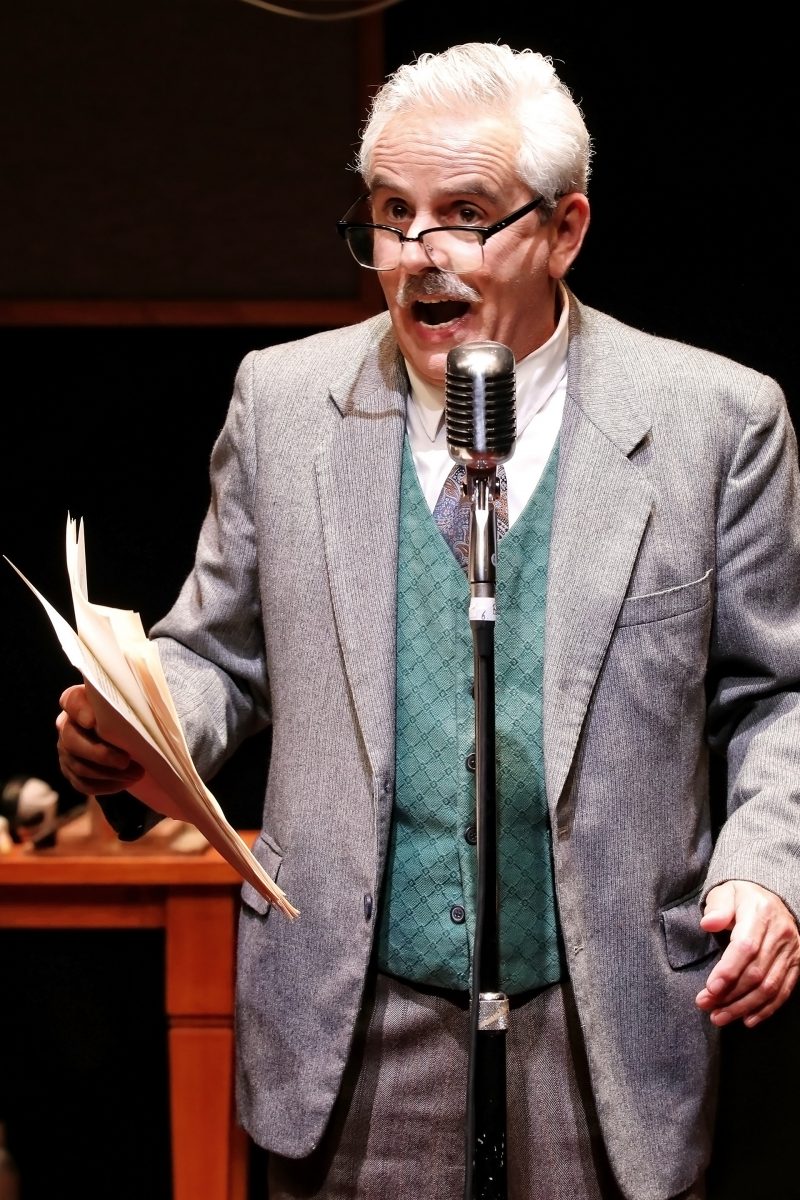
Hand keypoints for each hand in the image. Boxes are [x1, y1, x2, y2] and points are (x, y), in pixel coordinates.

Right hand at [56, 684, 144, 795]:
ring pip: (79, 766)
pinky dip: (106, 786)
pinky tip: (126, 782)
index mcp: (79, 702)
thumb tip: (148, 709)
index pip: (71, 700)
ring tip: (136, 773)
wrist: (126, 738)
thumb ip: (131, 703)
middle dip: (101, 755)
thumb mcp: (131, 705)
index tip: (93, 722)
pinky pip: (83, 784)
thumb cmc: (130, 715)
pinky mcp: (71, 771)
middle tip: (126, 761)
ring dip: (110, 774)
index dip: (79, 711)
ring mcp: (66, 750)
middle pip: (71, 740)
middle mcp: (66, 725)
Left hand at [695, 880, 799, 1027]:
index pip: (746, 947)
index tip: (710, 988)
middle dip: (729, 994)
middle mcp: (780, 933)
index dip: (728, 970)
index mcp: (760, 913)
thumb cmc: (740, 897)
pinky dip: (766, 1009)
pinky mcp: (796, 964)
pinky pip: (783, 991)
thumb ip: (717, 908)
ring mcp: (791, 951)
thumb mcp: (725, 893)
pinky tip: (747, 1019)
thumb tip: (708, 923)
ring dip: (743, 1006)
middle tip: (705, 1005)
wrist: (769, 897)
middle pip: (756, 972)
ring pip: (769, 987)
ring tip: (719, 1016)